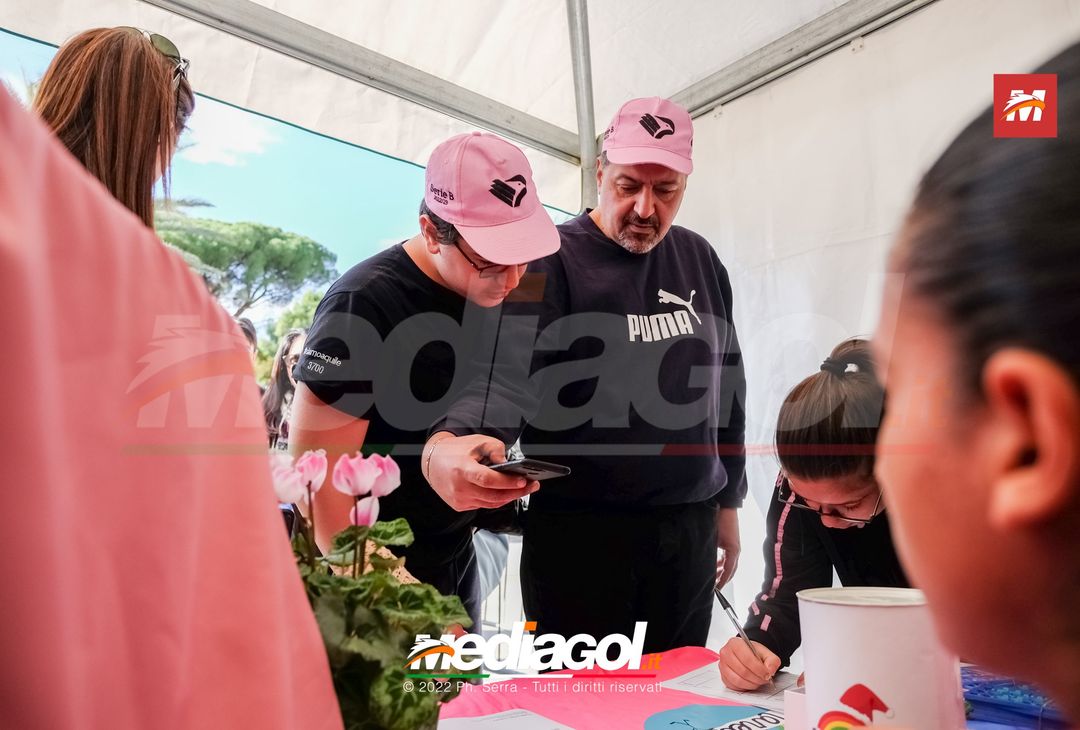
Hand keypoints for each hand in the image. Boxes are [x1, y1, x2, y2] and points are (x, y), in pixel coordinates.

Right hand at [423, 432, 538, 511]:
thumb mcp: (477, 442)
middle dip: (516, 492)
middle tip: (531, 486)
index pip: (487, 479)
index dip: (506, 482)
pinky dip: (495, 500)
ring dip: (508, 497)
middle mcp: (460, 487)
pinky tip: (505, 492)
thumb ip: (495, 449)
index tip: (523, 481)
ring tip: (523, 489)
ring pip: (490, 503)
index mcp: (462, 469)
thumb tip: (507, 463)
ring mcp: (459, 499)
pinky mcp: (459, 505)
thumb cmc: (456, 450)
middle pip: (493, 496)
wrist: (432, 462)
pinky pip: (483, 505)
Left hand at [715, 507, 740, 586]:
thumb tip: (703, 565)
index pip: (728, 571)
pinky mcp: (730, 543)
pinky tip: (713, 565)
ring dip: (721, 571)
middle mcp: (736, 550)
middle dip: (722, 579)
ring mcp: (734, 547)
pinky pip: (727, 557)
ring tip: (712, 578)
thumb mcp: (713, 538)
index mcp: (733, 551)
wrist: (725, 505)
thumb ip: (710, 552)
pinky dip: (721, 563)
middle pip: (730, 570)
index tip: (716, 589)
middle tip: (713, 587)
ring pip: (728, 564)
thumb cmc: (721, 519)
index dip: (722, 581)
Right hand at [717, 637, 780, 690]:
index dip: (759, 669)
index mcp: (735, 643)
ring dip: (752, 684)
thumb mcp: (766, 652)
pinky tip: (751, 682)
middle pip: (743, 671)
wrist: (747, 654)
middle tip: (765, 679)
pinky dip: (745, 687)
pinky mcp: (723, 677)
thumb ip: (772, 660)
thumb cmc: (753, 653)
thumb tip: (770, 670)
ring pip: (739, 681)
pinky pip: (735, 686)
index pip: (747, 659)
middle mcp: (726, 653)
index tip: (768, 674)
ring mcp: (723, 666)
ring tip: (758, 680)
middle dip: (757, 678)